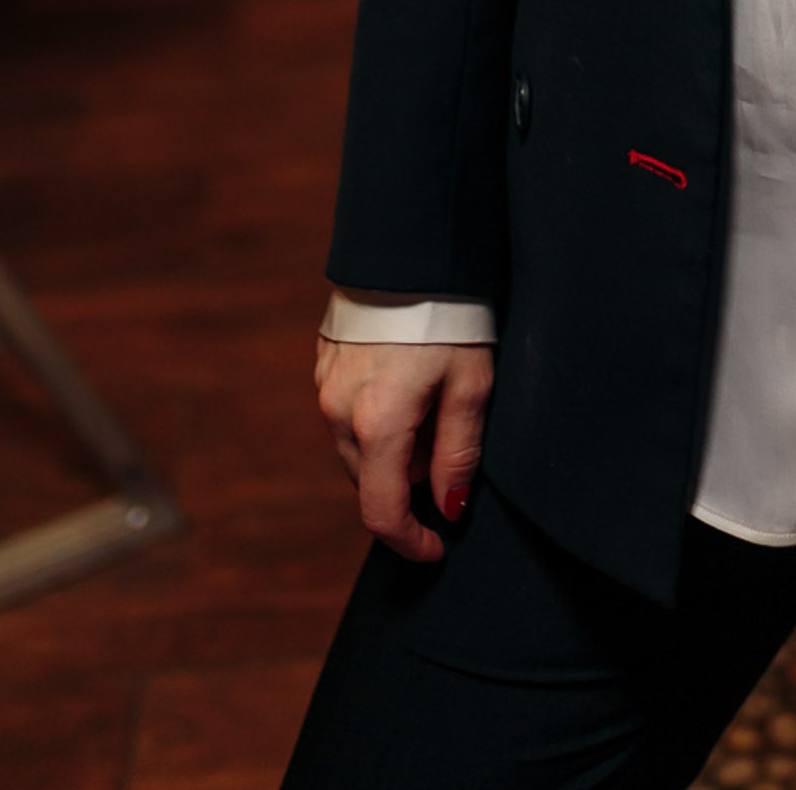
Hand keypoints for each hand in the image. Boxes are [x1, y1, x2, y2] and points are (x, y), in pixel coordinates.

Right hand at [314, 336, 493, 563]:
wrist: (412, 248)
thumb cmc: (452, 316)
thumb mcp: (472, 385)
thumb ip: (458, 455)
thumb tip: (448, 509)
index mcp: (378, 424)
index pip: (382, 513)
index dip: (410, 542)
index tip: (438, 547)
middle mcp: (339, 412)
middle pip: (371, 482)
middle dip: (408, 486)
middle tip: (450, 453)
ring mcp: (325, 388)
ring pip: (356, 451)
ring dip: (392, 452)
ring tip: (433, 407)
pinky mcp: (323, 366)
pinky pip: (346, 416)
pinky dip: (376, 421)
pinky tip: (408, 384)